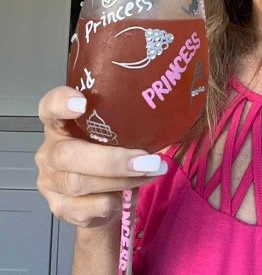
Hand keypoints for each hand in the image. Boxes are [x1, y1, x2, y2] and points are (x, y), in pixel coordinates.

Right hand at [36, 86, 166, 228]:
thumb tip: (163, 115)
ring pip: (79, 183)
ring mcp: (50, 181)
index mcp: (62, 123)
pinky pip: (84, 208)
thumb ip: (126, 125)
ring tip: (150, 173)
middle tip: (147, 160)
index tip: (82, 103)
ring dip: (121, 180)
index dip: (60, 103)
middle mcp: (50, 150)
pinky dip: (111, 203)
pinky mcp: (58, 207)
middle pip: (68, 154)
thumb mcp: (117, 136)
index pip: (49, 107)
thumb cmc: (112, 156)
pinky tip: (126, 197)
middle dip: (111, 160)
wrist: (104, 204)